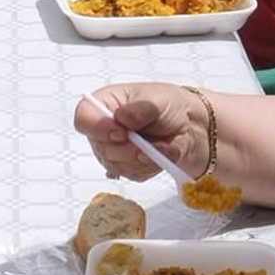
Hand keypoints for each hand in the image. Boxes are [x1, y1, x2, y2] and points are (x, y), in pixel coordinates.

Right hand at [74, 81, 210, 181]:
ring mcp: (113, 150)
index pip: (84, 118)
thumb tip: (123, 117)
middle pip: (101, 147)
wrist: (190, 126)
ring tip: (165, 148)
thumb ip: (141, 108)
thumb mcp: (158, 99)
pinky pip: (133, 175)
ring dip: (144, 159)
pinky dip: (152, 167)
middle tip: (150, 146)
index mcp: (105, 104)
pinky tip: (164, 155)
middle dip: (128, 150)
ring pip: (117, 165)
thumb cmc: (169, 105)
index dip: (98, 128)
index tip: (121, 132)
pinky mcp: (127, 167)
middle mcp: (104, 129)